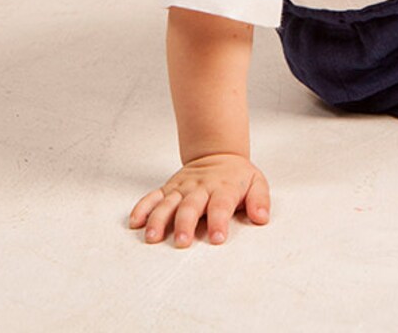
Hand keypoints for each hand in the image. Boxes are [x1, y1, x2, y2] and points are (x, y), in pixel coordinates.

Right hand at [130, 153, 269, 247]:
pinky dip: (142, 208)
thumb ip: (260, 200)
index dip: (219, 221)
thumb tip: (261, 217)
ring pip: (168, 203)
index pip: (222, 205)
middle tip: (182, 242)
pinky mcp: (168, 189)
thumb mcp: (256, 183)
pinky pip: (152, 197)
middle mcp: (201, 188)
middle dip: (185, 224)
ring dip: (159, 220)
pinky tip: (135, 222)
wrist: (219, 155)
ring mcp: (182, 189)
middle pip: (191, 206)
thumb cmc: (237, 177)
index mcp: (224, 188)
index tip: (217, 238)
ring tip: (153, 237)